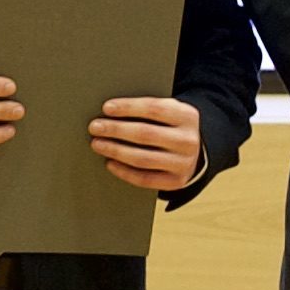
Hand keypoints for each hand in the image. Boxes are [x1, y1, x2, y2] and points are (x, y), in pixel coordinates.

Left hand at [89, 96, 204, 190]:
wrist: (194, 151)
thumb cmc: (171, 126)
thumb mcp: (169, 111)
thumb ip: (147, 109)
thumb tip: (110, 111)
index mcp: (187, 116)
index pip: (154, 108)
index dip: (128, 107)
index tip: (106, 108)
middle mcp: (188, 141)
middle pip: (145, 134)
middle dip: (116, 130)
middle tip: (95, 127)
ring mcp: (183, 163)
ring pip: (142, 158)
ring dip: (115, 151)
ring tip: (98, 144)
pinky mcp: (175, 181)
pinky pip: (144, 179)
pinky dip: (124, 171)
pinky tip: (110, 163)